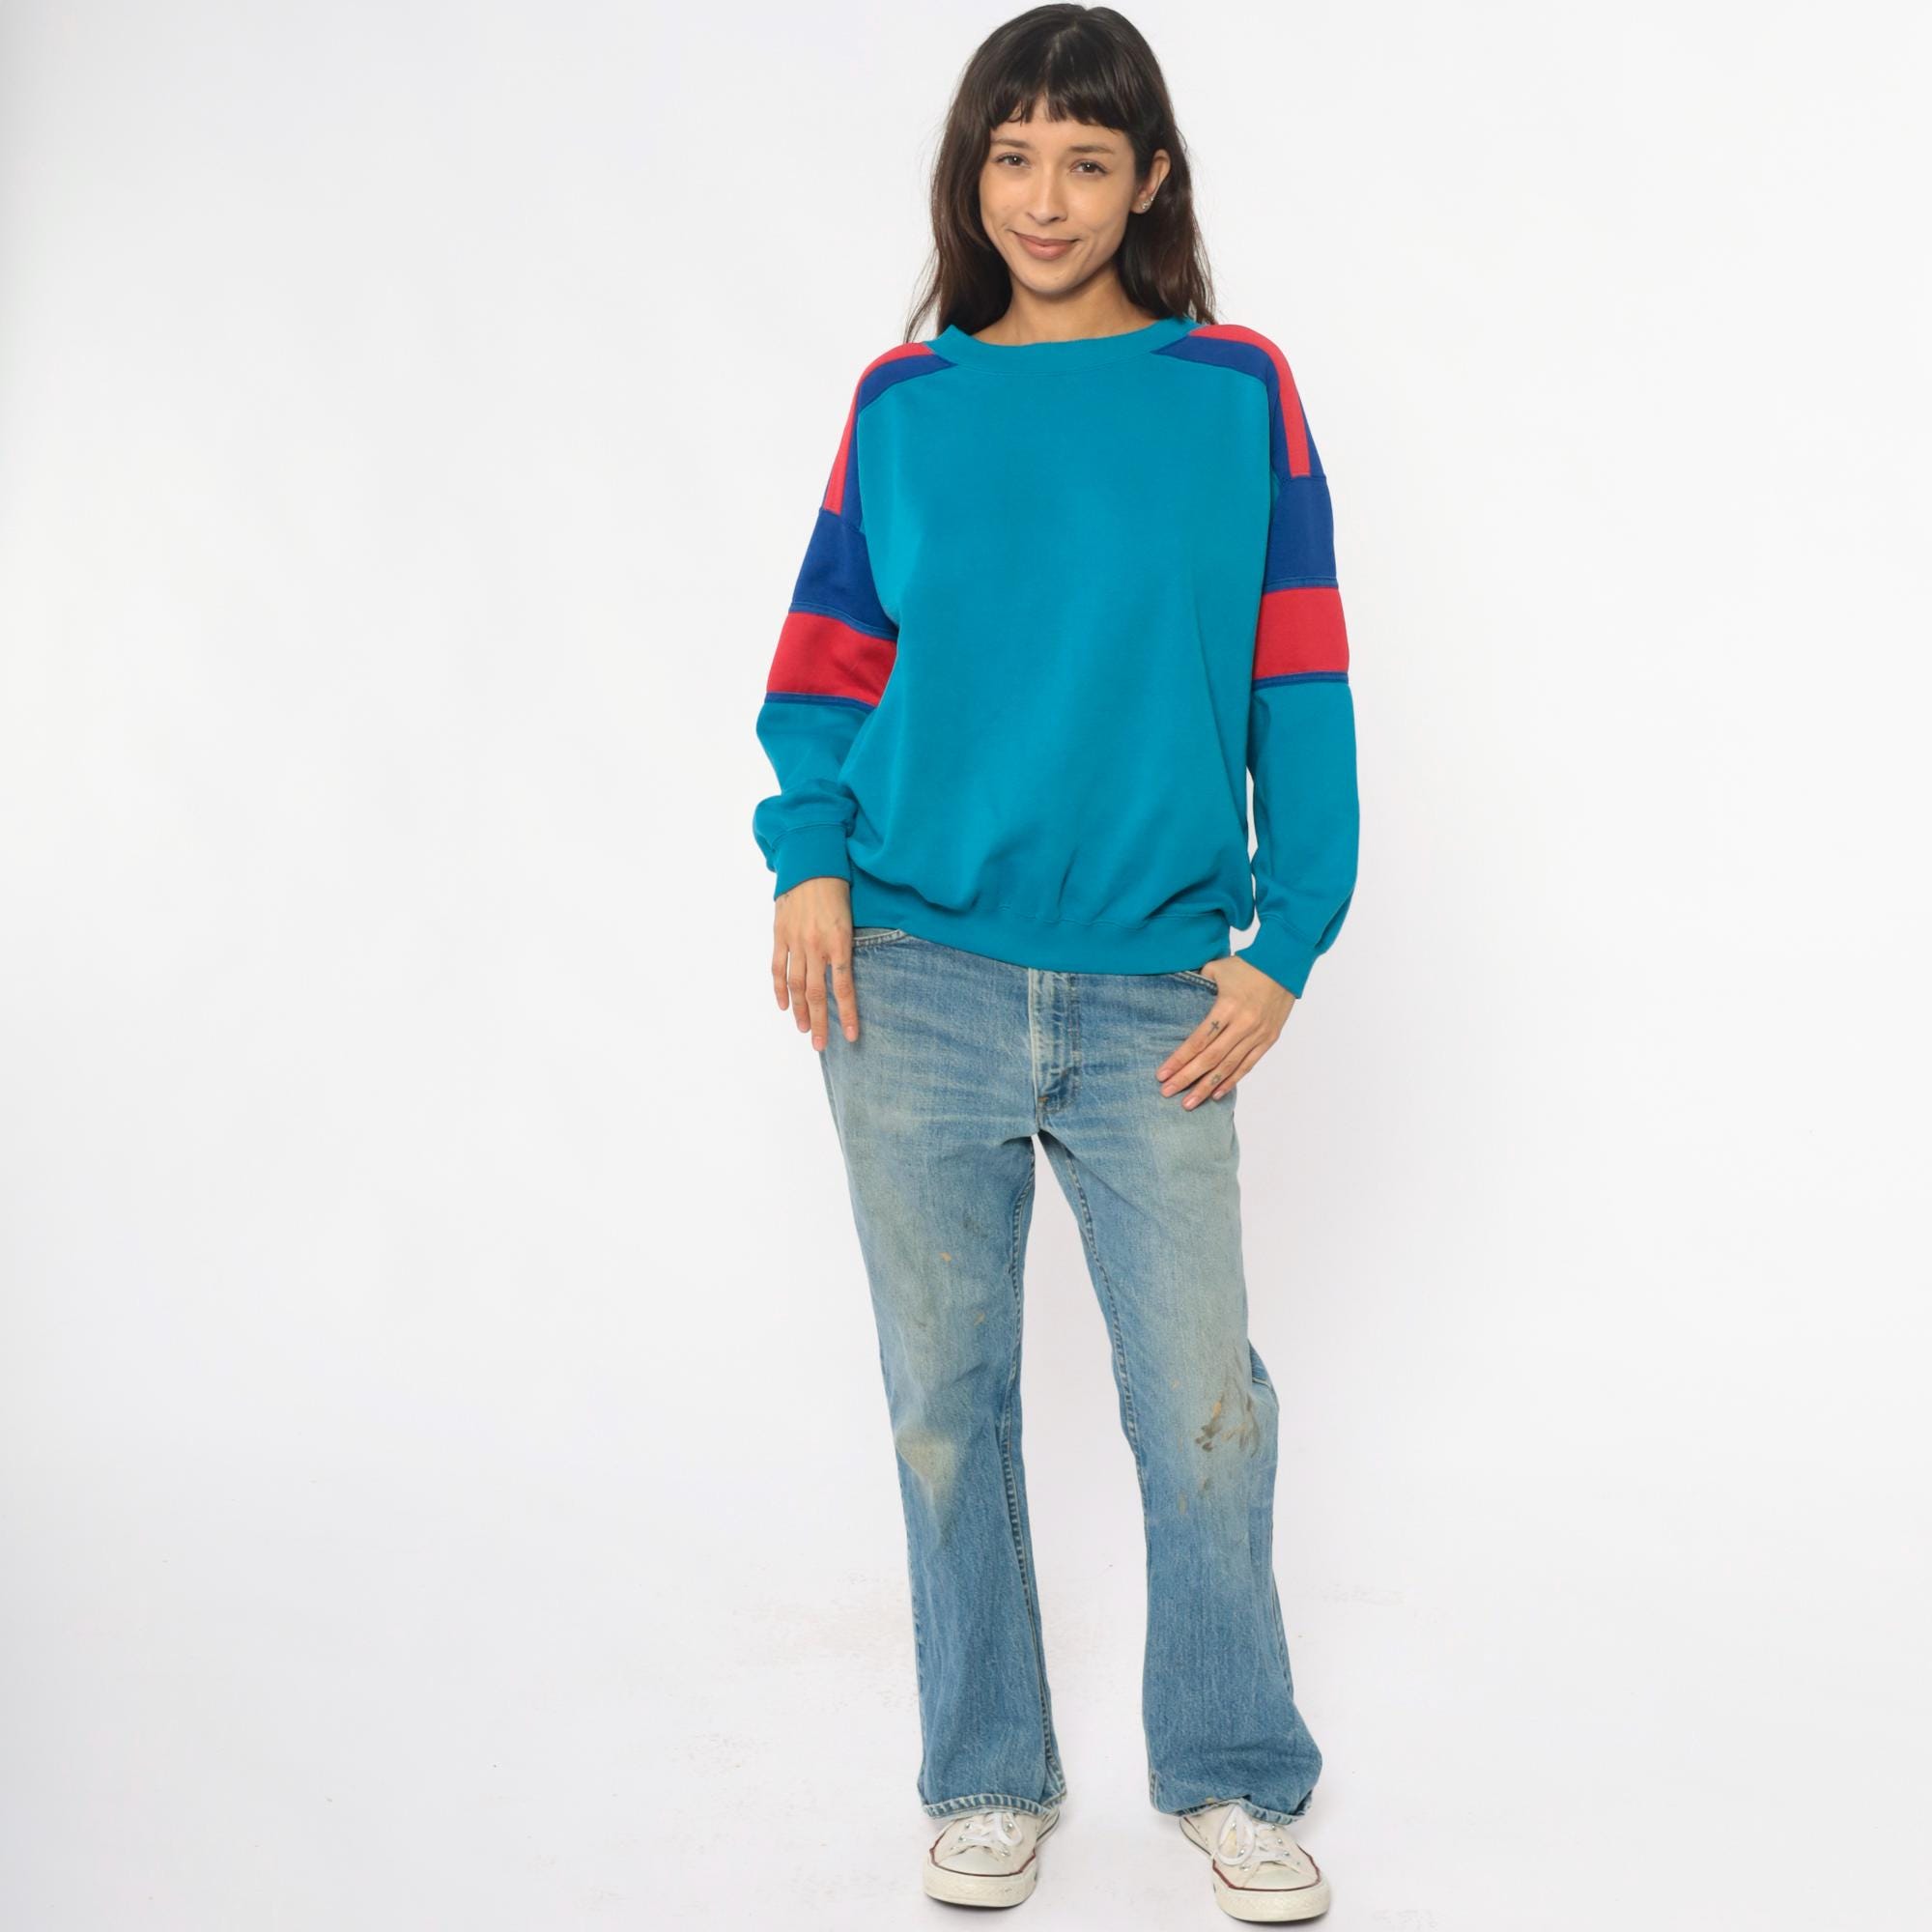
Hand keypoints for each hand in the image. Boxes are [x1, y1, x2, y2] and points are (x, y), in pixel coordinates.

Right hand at [772, 876, 859, 1048]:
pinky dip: (779, 989)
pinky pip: (777, 967)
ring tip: (805, 1030)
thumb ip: (846, 946)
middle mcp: (816, 946)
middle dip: (820, 1022)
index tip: (851, 1036)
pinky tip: (784, 1006)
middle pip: (815, 994)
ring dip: (799, 1011)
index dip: (847, 1014)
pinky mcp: (780, 935)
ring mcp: (795, 942)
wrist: (810, 862)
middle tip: (821, 1046)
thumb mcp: (851, 918)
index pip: (843, 988)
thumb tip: (846, 973)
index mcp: (839, 942)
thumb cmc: (837, 887)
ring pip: (795, 986)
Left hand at [1155, 955, 1294, 1105]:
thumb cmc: (1246, 966)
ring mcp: (1257, 1034)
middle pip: (1211, 1058)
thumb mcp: (1216, 969)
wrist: (1284, 965)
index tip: (1162, 1074)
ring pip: (1229, 1067)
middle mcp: (1243, 1024)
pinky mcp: (1268, 1039)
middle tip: (1167, 1092)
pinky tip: (1215, 1094)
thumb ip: (1196, 984)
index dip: (1179, 1059)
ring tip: (1189, 1103)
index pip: (1199, 1040)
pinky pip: (1247, 1065)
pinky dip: (1231, 1081)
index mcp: (1227, 1007)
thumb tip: (1175, 996)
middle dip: (1187, 1078)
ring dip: (1207, 1087)